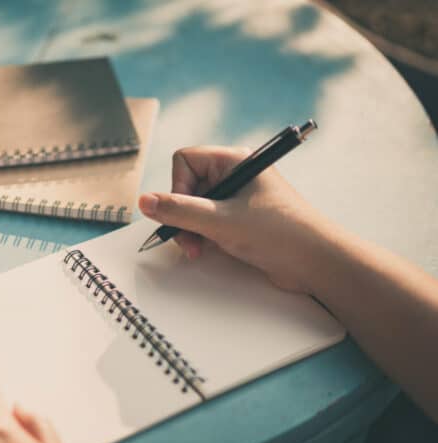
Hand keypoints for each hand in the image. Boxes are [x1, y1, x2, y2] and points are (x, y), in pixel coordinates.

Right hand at [138, 146, 333, 292]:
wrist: (317, 263)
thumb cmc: (280, 232)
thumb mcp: (220, 221)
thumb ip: (179, 211)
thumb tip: (144, 201)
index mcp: (235, 161)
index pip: (185, 161)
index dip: (177, 187)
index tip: (183, 212)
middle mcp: (236, 175)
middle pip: (187, 186)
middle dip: (182, 215)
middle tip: (187, 239)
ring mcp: (238, 198)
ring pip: (195, 207)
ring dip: (190, 229)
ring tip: (197, 249)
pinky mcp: (241, 220)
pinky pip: (208, 222)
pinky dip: (202, 236)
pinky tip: (207, 250)